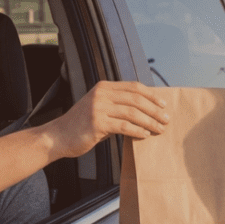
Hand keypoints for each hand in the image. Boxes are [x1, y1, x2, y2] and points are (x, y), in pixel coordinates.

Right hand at [46, 81, 169, 158]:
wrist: (58, 136)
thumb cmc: (81, 125)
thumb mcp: (100, 108)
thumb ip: (118, 106)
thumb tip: (145, 111)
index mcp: (104, 87)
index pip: (134, 87)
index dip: (151, 95)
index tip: (164, 104)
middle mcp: (101, 94)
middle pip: (136, 99)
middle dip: (154, 110)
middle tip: (166, 119)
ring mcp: (98, 108)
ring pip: (133, 113)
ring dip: (149, 122)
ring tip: (159, 129)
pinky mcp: (97, 123)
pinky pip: (124, 126)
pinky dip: (137, 131)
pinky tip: (145, 135)